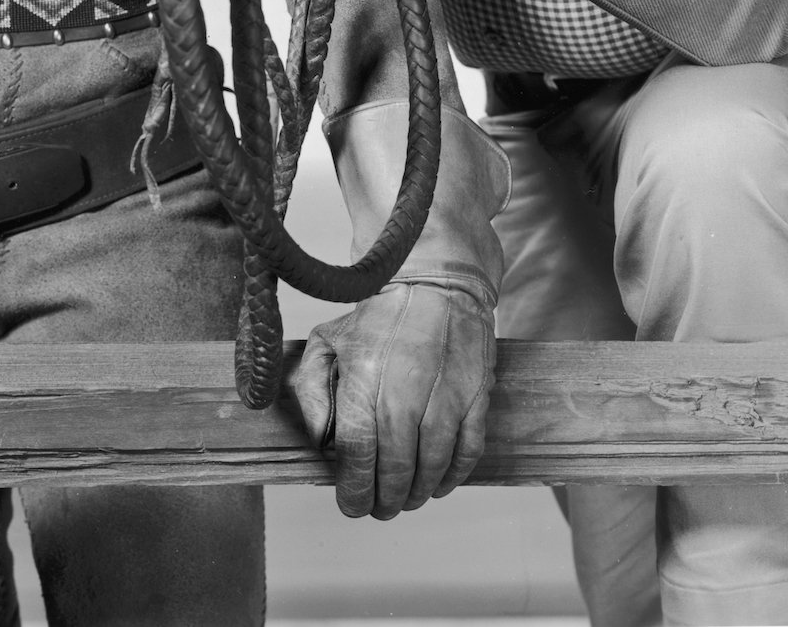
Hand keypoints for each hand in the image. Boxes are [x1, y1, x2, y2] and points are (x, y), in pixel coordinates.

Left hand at [291, 282, 495, 518]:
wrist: (434, 279)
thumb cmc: (378, 316)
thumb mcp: (327, 341)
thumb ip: (312, 390)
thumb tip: (321, 441)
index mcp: (364, 373)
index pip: (357, 450)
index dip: (354, 488)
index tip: (351, 504)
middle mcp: (404, 386)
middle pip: (395, 465)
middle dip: (385, 498)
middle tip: (380, 508)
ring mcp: (445, 391)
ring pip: (431, 464)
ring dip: (418, 492)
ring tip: (407, 501)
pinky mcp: (475, 393)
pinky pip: (467, 449)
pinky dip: (453, 475)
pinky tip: (438, 484)